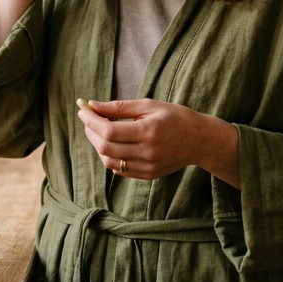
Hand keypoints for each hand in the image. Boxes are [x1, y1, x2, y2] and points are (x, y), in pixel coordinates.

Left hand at [77, 98, 240, 187]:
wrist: (199, 140)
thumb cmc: (174, 117)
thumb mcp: (148, 105)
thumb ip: (119, 107)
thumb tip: (92, 105)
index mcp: (148, 132)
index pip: (109, 131)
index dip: (91, 120)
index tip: (83, 109)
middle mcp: (147, 153)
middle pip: (105, 147)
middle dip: (90, 131)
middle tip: (88, 118)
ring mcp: (148, 167)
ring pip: (109, 161)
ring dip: (98, 145)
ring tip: (98, 129)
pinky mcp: (148, 175)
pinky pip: (119, 170)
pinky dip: (109, 157)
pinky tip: (111, 143)